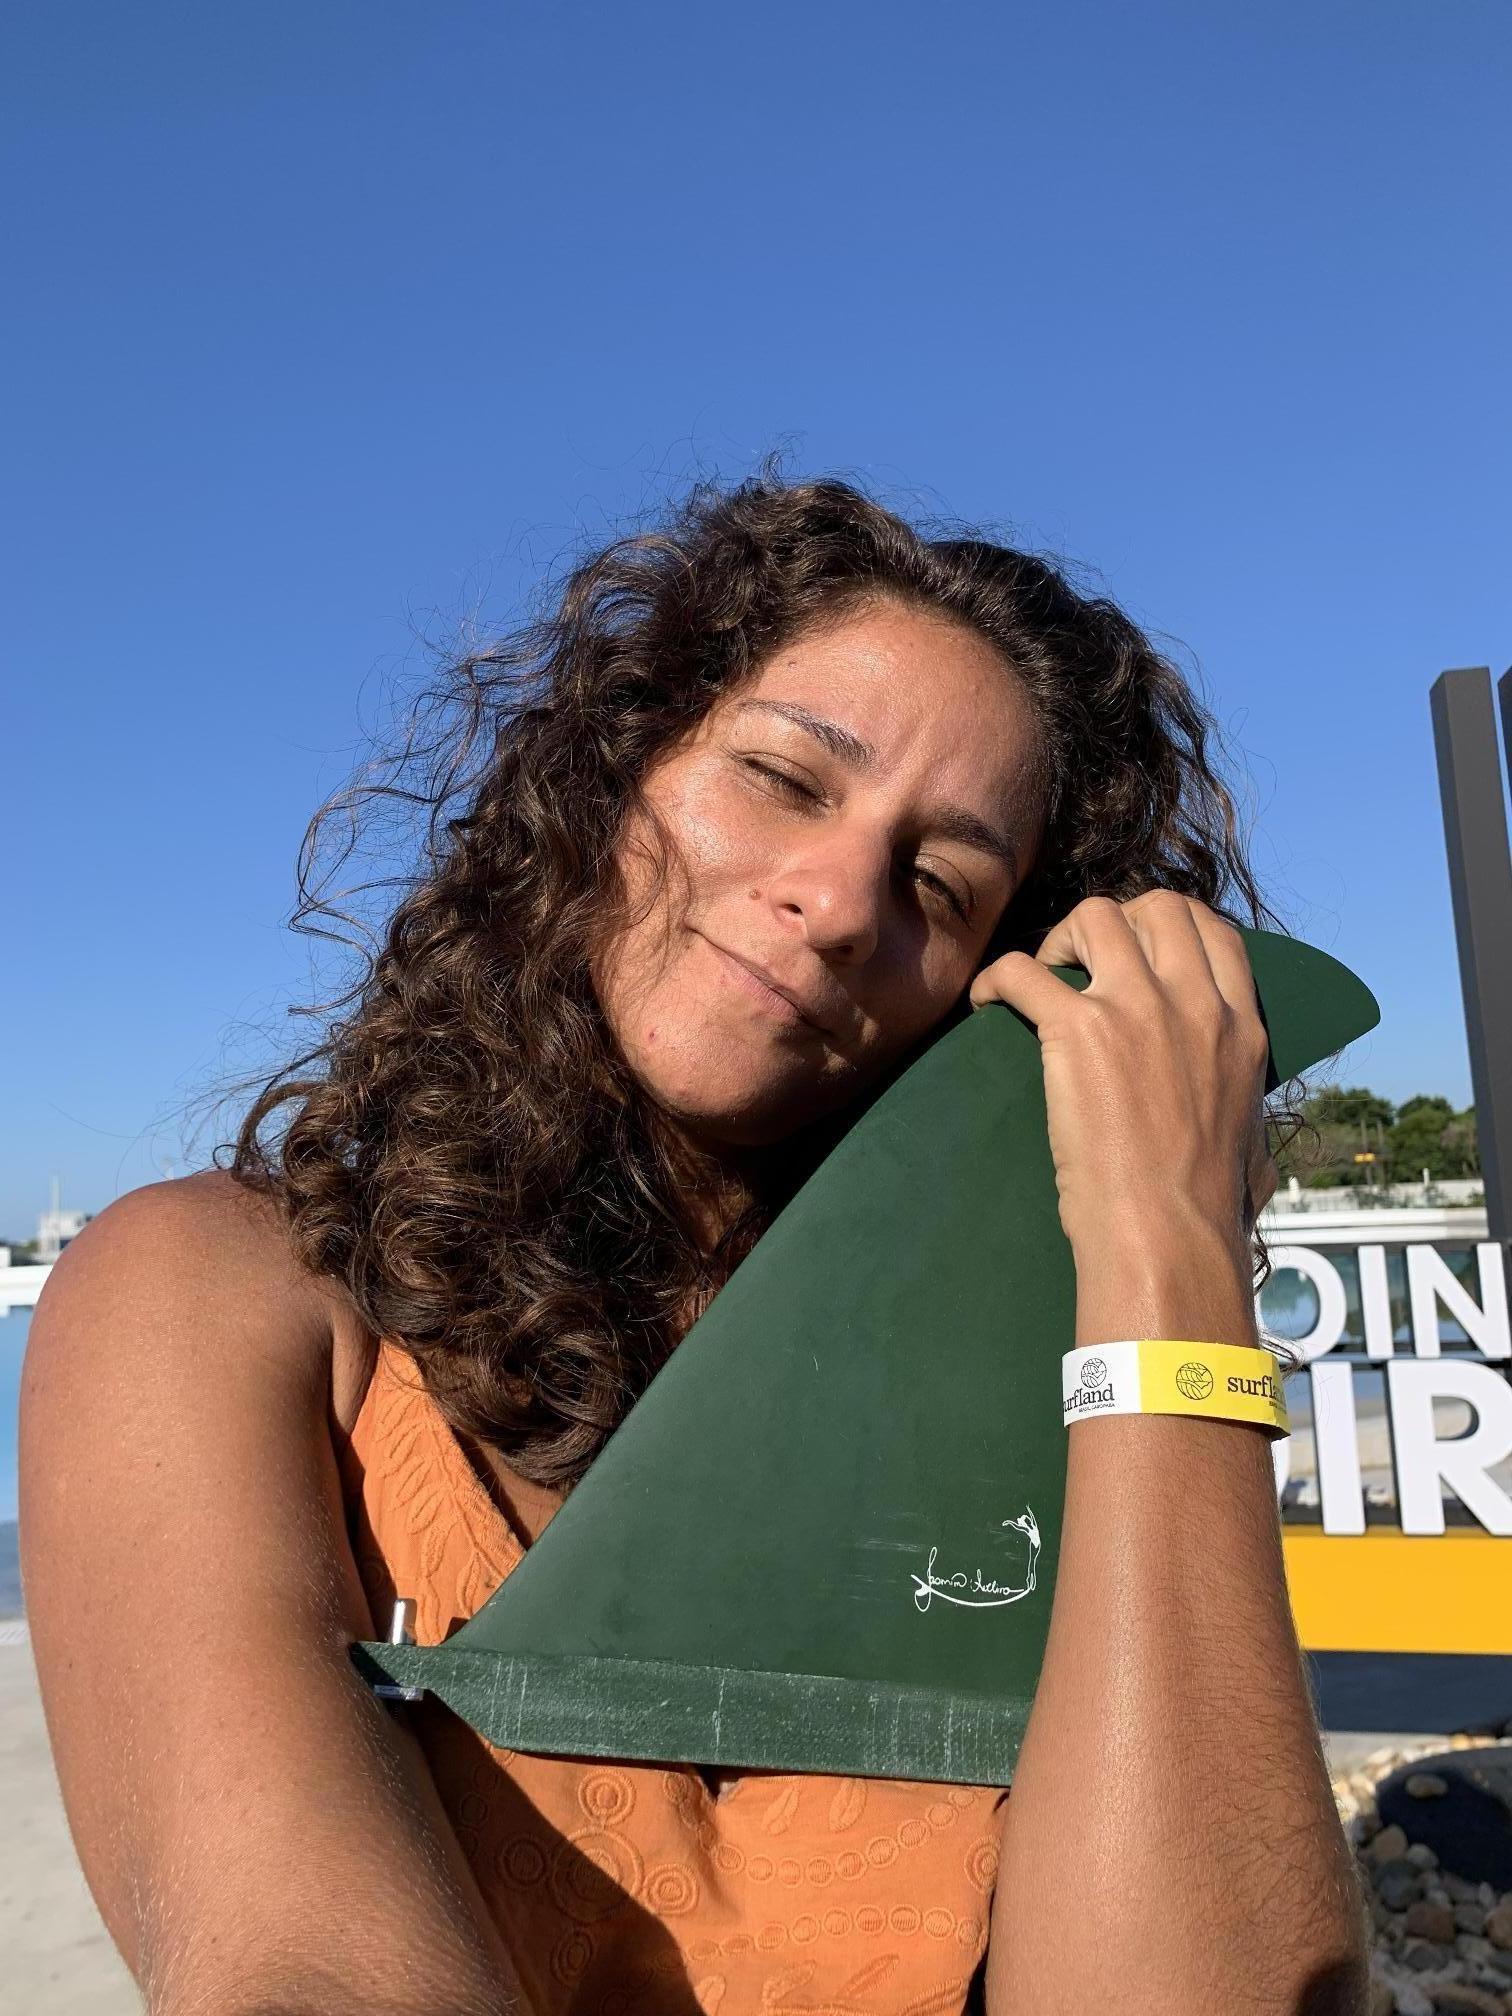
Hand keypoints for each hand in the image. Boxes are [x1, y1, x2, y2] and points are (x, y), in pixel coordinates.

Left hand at [968, 891, 1277, 1261]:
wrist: (1168, 1238)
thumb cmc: (1205, 1210)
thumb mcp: (1249, 1134)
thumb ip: (1238, 1103)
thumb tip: (1245, 1138)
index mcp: (1240, 1028)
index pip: (1217, 932)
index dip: (1171, 926)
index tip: (1138, 948)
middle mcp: (1195, 1005)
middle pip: (1159, 906)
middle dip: (1117, 920)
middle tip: (1084, 963)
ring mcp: (1138, 1010)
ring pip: (1095, 915)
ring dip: (1061, 938)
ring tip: (1041, 978)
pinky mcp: (1079, 1031)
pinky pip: (1021, 970)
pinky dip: (995, 977)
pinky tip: (986, 1002)